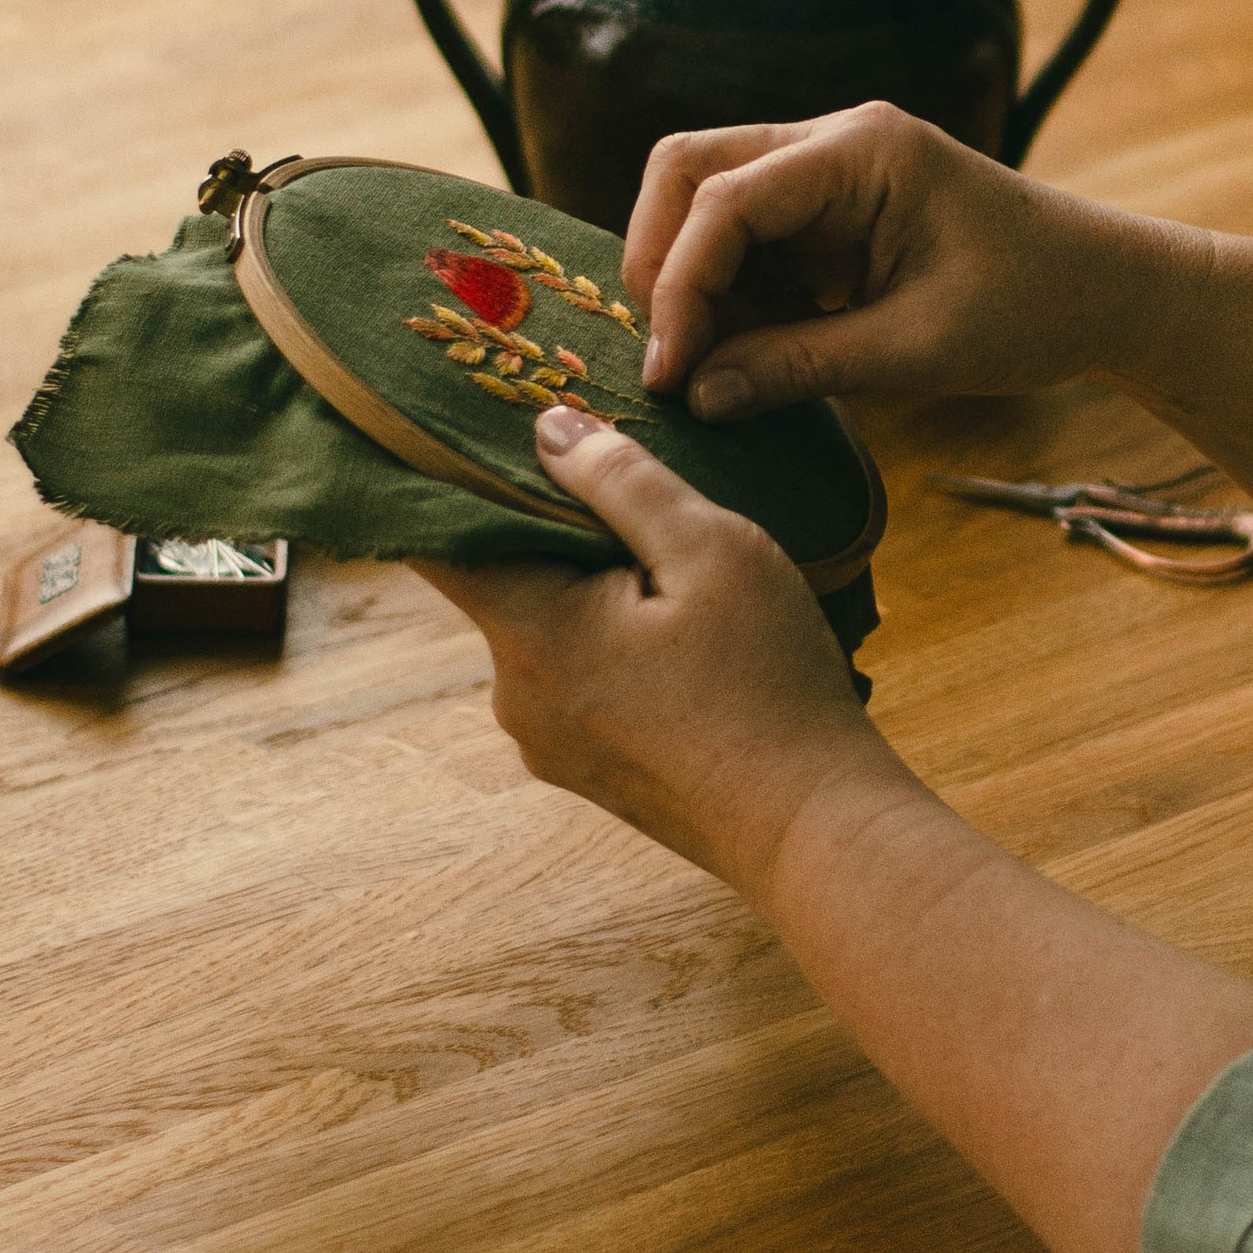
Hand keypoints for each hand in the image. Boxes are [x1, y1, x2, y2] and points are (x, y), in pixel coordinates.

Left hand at [417, 406, 910, 892]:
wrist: (813, 826)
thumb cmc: (769, 684)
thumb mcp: (713, 551)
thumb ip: (623, 481)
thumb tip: (547, 428)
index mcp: (532, 634)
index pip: (440, 537)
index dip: (444, 476)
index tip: (464, 426)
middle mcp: (516, 695)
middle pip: (504, 578)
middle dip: (552, 527)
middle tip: (622, 481)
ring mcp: (549, 742)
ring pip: (548, 629)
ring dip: (592, 589)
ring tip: (676, 568)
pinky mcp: (587, 768)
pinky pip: (578, 677)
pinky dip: (613, 641)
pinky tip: (686, 636)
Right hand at [624, 98, 1173, 418]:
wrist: (1109, 293)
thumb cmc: (1035, 307)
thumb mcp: (917, 351)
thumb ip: (800, 367)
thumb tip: (696, 396)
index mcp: (863, 151)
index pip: (725, 199)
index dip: (681, 286)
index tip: (670, 373)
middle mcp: (834, 141)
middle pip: (689, 170)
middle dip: (663, 263)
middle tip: (670, 359)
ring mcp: (830, 170)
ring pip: (708, 202)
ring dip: (696, 282)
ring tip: (718, 369)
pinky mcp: (831, 209)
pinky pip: (749, 237)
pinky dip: (732, 293)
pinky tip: (757, 352)